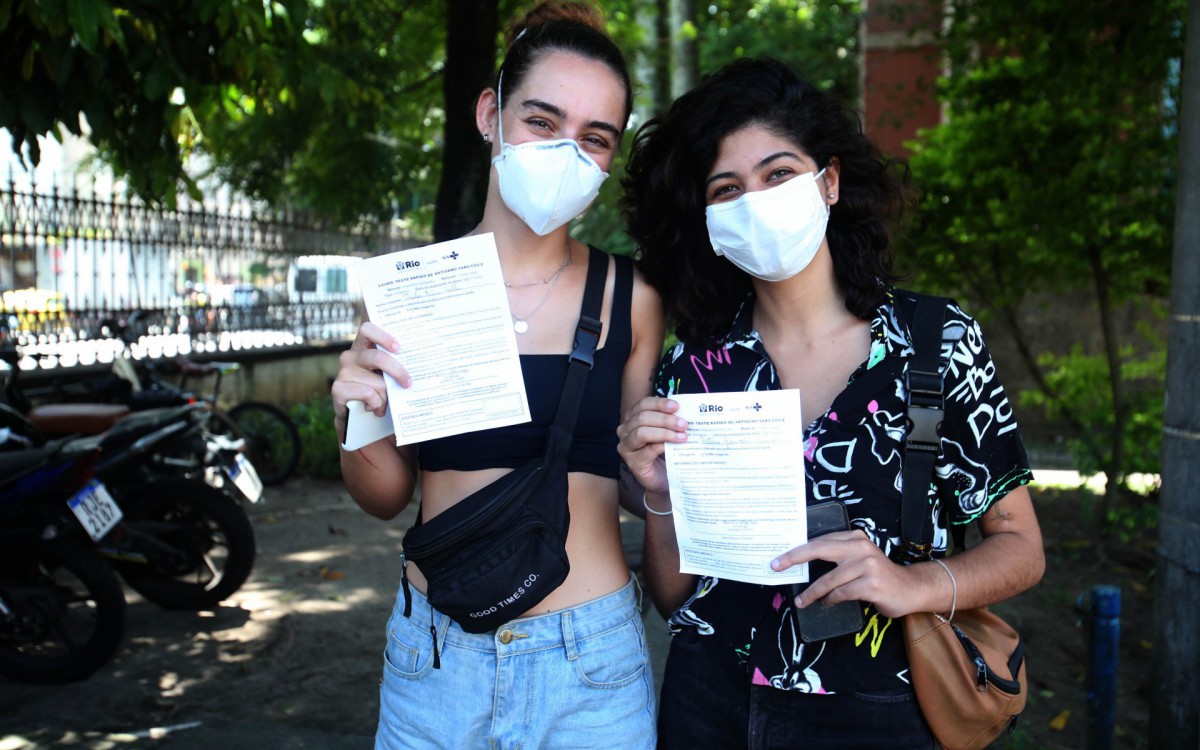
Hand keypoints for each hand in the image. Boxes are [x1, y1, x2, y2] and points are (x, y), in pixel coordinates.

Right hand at [331, 322, 410, 430]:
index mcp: (362, 347)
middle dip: (397, 371)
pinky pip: (368, 394)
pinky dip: (376, 404)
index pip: (367, 329)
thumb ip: (394, 365)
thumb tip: (416, 365)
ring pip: (377, 382)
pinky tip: (372, 407)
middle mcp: (350, 356)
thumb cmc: (377, 391)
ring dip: (385, 397)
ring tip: (383, 404)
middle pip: (378, 357)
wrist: (357, 416)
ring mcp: (343, 372)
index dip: (383, 336)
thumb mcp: (385, 375)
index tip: (398, 348)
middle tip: (408, 383)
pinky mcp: (338, 389)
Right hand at [615, 396, 686, 499]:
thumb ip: (670, 421)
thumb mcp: (667, 432)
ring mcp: (626, 447)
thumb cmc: (665, 453)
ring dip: (664, 432)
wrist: (663, 479)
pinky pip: (647, 450)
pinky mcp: (632, 462)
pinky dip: (662, 446)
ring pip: (642, 433)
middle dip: (665, 419)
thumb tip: (684, 412)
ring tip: (682, 436)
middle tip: (683, 424)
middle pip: (642, 418)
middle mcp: (625, 431)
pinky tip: (674, 446)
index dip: (659, 403)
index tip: (676, 406)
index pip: (642, 404)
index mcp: (632, 418)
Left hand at [771, 530, 917, 618]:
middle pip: (819, 549)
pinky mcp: (871, 584)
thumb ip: (838, 556)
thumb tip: (804, 563)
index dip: (797, 550)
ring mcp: (867, 565)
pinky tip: (827, 603)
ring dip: (813, 592)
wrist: (910, 589)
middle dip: (795, 558)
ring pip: (829, 579)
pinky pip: (842, 593)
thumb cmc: (879, 576)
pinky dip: (831, 599)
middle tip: (777, 567)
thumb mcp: (859, 558)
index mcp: (854, 537)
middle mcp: (860, 547)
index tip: (779, 559)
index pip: (819, 541)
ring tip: (803, 601)